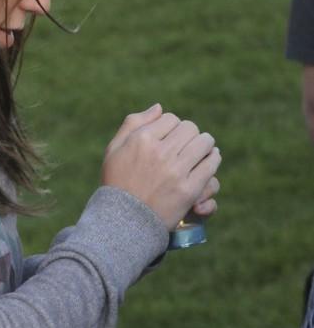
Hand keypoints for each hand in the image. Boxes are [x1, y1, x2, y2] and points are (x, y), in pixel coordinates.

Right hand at [101, 103, 221, 231]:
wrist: (123, 220)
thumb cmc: (117, 182)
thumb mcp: (114, 149)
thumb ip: (133, 123)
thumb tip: (160, 107)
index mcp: (142, 139)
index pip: (170, 118)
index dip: (171, 126)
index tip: (169, 136)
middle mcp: (161, 152)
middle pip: (189, 128)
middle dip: (188, 133)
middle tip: (187, 142)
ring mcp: (176, 171)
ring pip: (203, 142)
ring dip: (204, 143)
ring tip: (201, 147)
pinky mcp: (189, 190)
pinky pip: (210, 165)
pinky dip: (213, 158)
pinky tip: (210, 158)